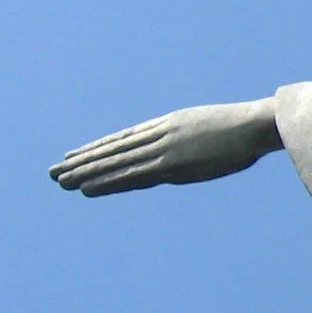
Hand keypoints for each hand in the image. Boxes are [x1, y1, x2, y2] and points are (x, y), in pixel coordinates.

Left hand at [50, 99, 281, 195]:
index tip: (78, 154)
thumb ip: (201, 143)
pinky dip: (105, 182)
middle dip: (83, 160)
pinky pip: (130, 175)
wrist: (257, 124)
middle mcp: (160, 135)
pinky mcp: (170, 165)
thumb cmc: (249, 128)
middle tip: (54, 170)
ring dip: (84, 172)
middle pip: (113, 149)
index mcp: (171, 124)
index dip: (100, 147)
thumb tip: (197, 155)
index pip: (126, 138)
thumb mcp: (218, 130)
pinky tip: (85, 188)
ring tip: (58, 180)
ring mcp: (164, 149)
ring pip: (115, 162)